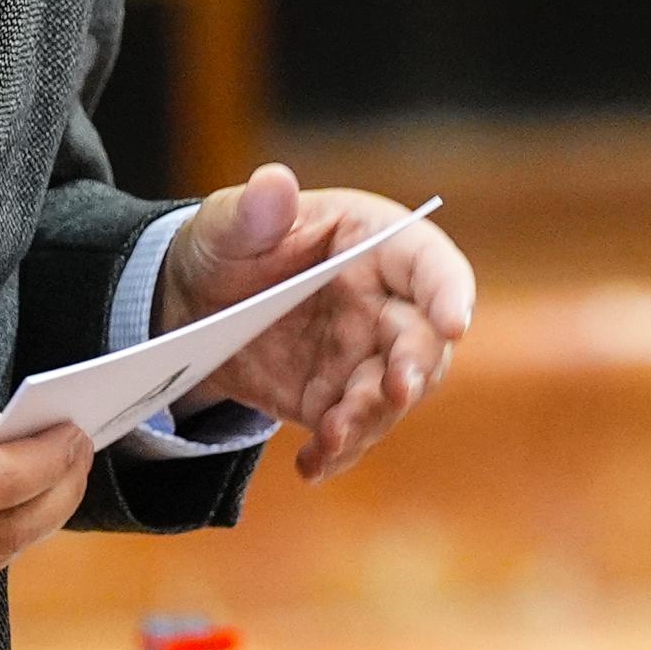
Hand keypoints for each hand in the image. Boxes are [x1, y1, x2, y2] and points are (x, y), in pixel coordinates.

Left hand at [157, 166, 476, 481]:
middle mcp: (385, 303)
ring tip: (332, 436)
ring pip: (391, 396)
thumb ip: (252, 211)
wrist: (196, 305)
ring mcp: (365, 356)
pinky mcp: (336, 399)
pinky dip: (336, 452)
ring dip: (370, 419)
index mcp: (374, 242)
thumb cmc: (230, 245)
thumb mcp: (227, 224)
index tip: (454, 321)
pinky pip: (350, 431)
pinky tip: (311, 466)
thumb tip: (273, 183)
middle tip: (397, 389)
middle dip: (416, 367)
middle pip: (423, 340)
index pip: (429, 263)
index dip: (448, 291)